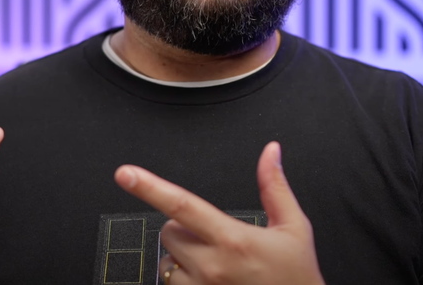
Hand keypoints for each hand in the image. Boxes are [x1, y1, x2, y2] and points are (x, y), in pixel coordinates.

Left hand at [114, 142, 325, 284]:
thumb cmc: (297, 277)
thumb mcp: (293, 228)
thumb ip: (274, 187)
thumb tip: (270, 151)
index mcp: (234, 240)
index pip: (182, 206)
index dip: (150, 187)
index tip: (125, 174)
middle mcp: (212, 267)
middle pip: (169, 231)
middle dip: (184, 228)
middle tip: (215, 239)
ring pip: (166, 261)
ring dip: (182, 258)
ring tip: (216, 266)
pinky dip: (183, 280)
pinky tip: (210, 282)